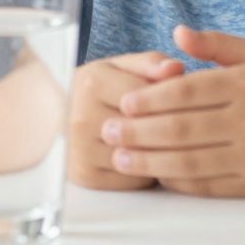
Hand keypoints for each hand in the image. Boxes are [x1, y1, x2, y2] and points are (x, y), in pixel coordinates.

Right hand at [67, 51, 184, 190]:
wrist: (62, 115)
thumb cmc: (102, 89)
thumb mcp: (124, 67)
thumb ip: (152, 63)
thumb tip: (176, 69)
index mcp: (92, 83)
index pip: (148, 97)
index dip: (173, 101)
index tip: (183, 102)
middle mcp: (81, 117)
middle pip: (144, 129)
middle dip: (168, 128)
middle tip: (182, 125)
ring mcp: (80, 149)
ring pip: (140, 157)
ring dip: (158, 152)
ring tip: (162, 141)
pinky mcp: (84, 176)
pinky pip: (132, 180)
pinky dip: (145, 173)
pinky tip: (145, 159)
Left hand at [102, 25, 244, 197]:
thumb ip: (218, 43)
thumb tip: (176, 32)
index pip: (187, 92)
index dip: (150, 99)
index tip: (122, 103)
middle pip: (181, 128)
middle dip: (138, 132)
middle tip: (108, 133)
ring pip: (190, 161)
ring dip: (150, 162)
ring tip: (121, 160)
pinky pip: (210, 185)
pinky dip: (180, 181)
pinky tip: (158, 175)